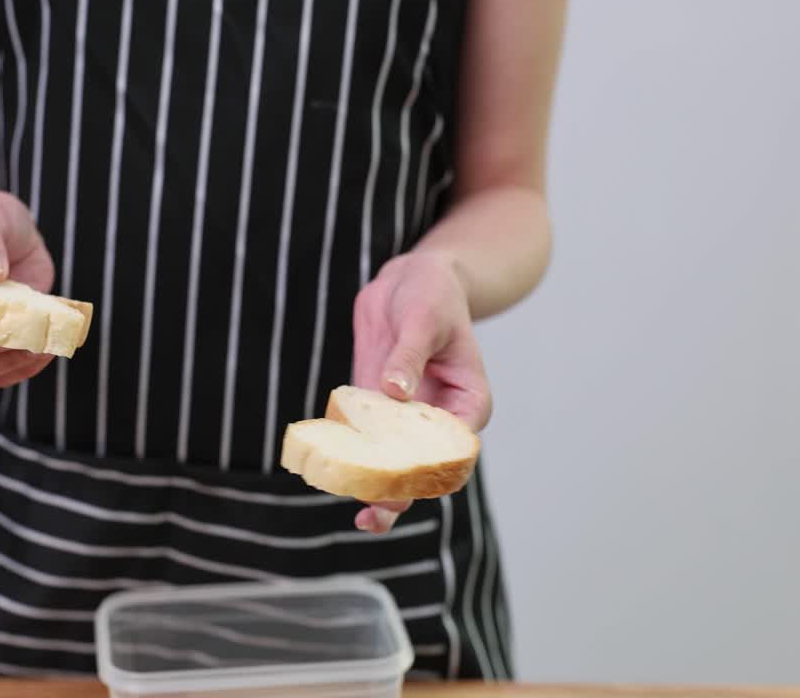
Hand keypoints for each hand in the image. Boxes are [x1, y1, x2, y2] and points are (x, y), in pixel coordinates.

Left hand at [350, 250, 491, 532]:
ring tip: (361, 519)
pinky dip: (351, 456)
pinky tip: (331, 474)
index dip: (434, 468)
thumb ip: (409, 356)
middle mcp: (439, 418)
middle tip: (375, 516)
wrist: (409, 279)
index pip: (456, 445)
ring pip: (393, 461)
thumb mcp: (424, 318)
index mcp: (468, 403)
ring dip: (376, 487)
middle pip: (424, 465)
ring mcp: (405, 417)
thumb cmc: (431, 294)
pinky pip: (365, 439)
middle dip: (403, 492)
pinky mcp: (375, 408)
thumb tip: (394, 392)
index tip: (408, 482)